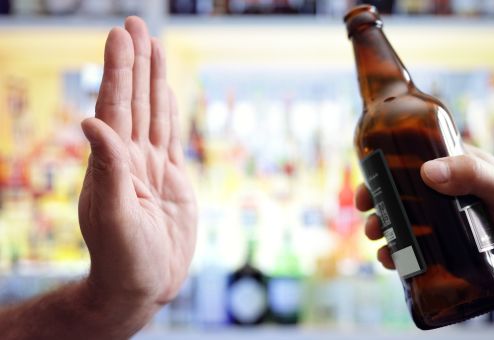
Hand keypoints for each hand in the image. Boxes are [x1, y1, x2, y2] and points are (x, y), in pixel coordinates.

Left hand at [78, 17, 196, 309]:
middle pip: (134, 101)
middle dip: (134, 63)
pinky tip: (166, 94)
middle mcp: (128, 159)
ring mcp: (150, 168)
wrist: (141, 287)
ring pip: (153, 114)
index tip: (121, 35)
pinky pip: (169, 138)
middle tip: (135, 25)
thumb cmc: (123, 260)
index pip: (115, 106)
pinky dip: (168, 112)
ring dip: (153, 81)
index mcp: (111, 163)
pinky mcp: (171, 181)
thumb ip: (107, 168)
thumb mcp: (114, 216)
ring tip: (153, 48)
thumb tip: (91, 121)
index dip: (119, 70)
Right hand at [356, 145, 493, 301]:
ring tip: (379, 243)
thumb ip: (472, 176)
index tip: (367, 183)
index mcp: (456, 172)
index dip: (384, 171)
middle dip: (380, 208)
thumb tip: (426, 172)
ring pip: (404, 227)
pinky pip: (416, 255)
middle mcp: (446, 198)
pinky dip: (399, 258)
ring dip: (386, 233)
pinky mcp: (448, 256)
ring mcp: (445, 228)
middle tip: (370, 220)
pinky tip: (392, 263)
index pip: (412, 163)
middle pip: (401, 198)